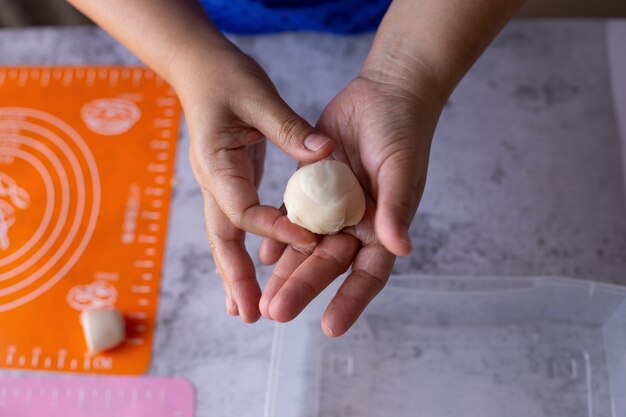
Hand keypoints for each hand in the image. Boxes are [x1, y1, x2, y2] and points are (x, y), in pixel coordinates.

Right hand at [173, 45, 334, 322]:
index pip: (243, 207)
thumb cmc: (224, 76)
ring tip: (243, 311)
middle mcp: (213, 180)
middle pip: (222, 237)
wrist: (198, 67)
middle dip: (234, 276)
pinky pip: (237, 222)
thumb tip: (325, 154)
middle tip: (248, 314)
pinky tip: (254, 270)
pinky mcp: (230, 180)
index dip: (274, 227)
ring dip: (233, 273)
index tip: (308, 241)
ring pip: (224, 237)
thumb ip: (287, 127)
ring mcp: (218, 183)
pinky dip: (242, 250)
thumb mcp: (257, 95)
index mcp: (216, 162)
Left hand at [258, 75, 441, 335]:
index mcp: (383, 228)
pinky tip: (261, 255)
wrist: (384, 94)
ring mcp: (332, 209)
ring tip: (263, 298)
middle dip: (303, 288)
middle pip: (328, 265)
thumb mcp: (399, 170)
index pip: (367, 274)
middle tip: (276, 313)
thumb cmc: (401, 133)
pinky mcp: (313, 189)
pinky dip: (278, 237)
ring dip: (285, 272)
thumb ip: (395, 209)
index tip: (329, 327)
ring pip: (305, 248)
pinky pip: (292, 218)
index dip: (351, 301)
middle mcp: (356, 225)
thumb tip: (398, 247)